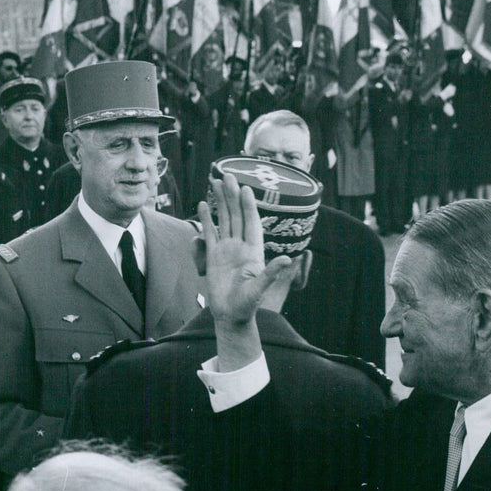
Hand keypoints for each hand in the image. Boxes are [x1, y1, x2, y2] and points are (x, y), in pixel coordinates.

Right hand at [195, 174, 293, 326]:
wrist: (230, 315)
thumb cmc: (248, 305)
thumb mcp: (260, 289)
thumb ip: (272, 273)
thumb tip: (288, 260)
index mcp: (254, 250)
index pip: (251, 222)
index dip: (249, 205)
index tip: (245, 188)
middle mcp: (241, 245)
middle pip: (236, 215)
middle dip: (232, 195)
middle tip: (227, 175)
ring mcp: (226, 249)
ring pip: (224, 219)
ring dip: (221, 201)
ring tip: (216, 181)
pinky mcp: (213, 256)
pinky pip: (210, 233)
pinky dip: (206, 219)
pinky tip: (203, 204)